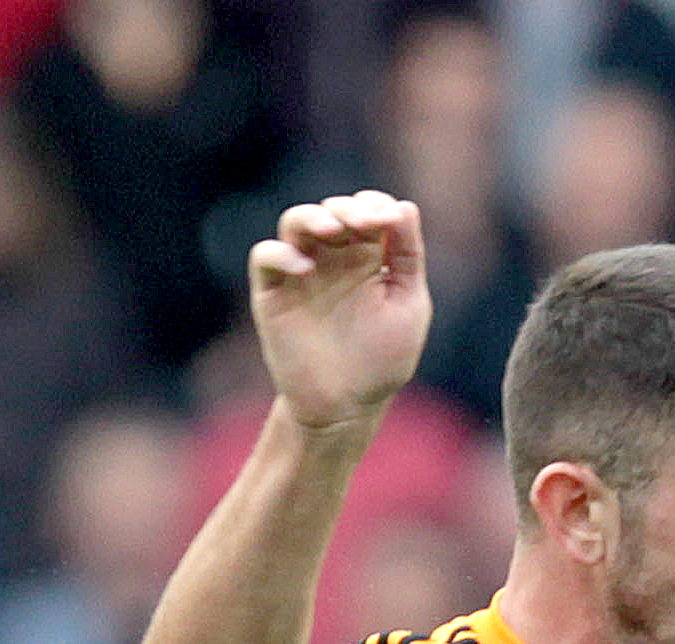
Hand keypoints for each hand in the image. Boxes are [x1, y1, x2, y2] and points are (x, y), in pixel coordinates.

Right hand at [250, 192, 429, 434]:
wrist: (346, 406)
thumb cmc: (382, 360)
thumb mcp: (408, 306)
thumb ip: (408, 257)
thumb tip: (404, 206)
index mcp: (369, 258)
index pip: (368, 212)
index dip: (375, 205)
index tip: (387, 219)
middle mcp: (333, 258)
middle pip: (333, 211)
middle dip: (348, 209)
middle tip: (364, 224)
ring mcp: (301, 271)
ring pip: (296, 222)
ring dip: (313, 216)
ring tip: (332, 228)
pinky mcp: (273, 291)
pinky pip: (266, 256)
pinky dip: (281, 254)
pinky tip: (304, 268)